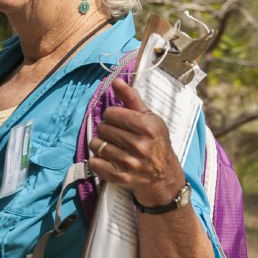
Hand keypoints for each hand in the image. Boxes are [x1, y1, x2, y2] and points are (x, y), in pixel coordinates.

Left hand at [89, 79, 187, 205]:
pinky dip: (97, 160)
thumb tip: (115, 80)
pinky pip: (94, 162)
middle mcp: (140, 145)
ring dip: (101, 145)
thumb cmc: (155, 143)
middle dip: (107, 130)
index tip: (120, 121)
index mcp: (148, 127)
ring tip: (113, 147)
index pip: (111, 113)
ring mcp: (129, 163)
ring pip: (96, 144)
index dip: (112, 115)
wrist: (164, 176)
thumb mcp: (150, 118)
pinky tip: (109, 160)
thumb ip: (131, 99)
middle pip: (102, 128)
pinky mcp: (120, 177)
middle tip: (118, 136)